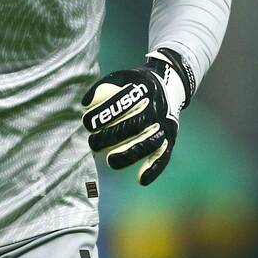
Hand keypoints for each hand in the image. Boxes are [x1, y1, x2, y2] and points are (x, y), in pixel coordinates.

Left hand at [81, 49, 191, 185]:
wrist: (169, 86)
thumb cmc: (136, 84)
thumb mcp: (122, 78)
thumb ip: (103, 87)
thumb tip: (86, 104)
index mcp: (146, 88)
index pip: (123, 101)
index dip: (104, 113)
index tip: (87, 123)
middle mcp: (159, 107)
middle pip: (136, 124)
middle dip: (112, 136)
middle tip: (93, 143)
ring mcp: (166, 124)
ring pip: (151, 142)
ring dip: (131, 154)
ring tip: (111, 162)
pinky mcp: (171, 138)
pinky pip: (165, 155)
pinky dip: (155, 169)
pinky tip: (142, 180)